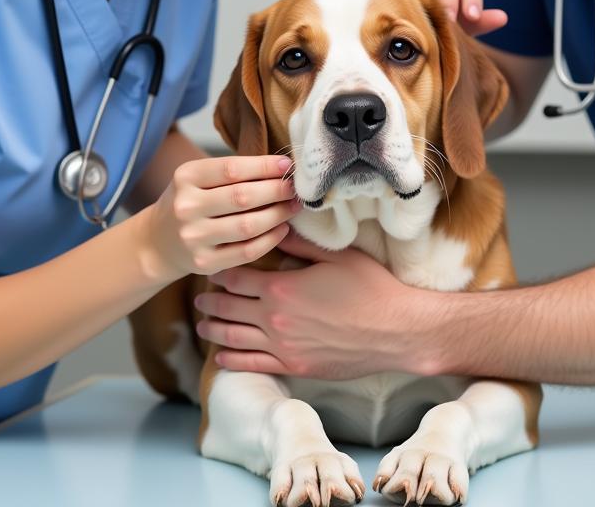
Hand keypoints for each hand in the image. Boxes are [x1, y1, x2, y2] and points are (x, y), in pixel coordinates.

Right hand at [145, 155, 300, 282]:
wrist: (158, 242)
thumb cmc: (190, 202)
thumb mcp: (198, 179)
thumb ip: (232, 173)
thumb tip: (281, 167)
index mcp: (186, 177)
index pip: (232, 169)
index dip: (264, 167)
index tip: (288, 166)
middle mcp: (186, 207)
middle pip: (242, 197)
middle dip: (276, 191)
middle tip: (296, 188)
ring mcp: (193, 237)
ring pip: (247, 226)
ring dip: (278, 215)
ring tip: (294, 206)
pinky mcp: (203, 263)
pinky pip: (246, 252)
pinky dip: (270, 240)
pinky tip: (282, 229)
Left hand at [194, 231, 427, 378]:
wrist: (395, 331)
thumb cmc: (370, 288)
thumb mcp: (335, 256)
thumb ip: (299, 245)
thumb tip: (275, 226)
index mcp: (281, 288)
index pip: (237, 278)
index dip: (221, 271)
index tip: (213, 266)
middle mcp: (274, 319)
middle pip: (229, 309)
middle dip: (211, 301)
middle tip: (199, 296)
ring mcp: (282, 347)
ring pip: (234, 338)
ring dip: (214, 329)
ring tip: (202, 323)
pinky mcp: (294, 368)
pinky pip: (253, 365)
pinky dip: (232, 359)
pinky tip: (221, 355)